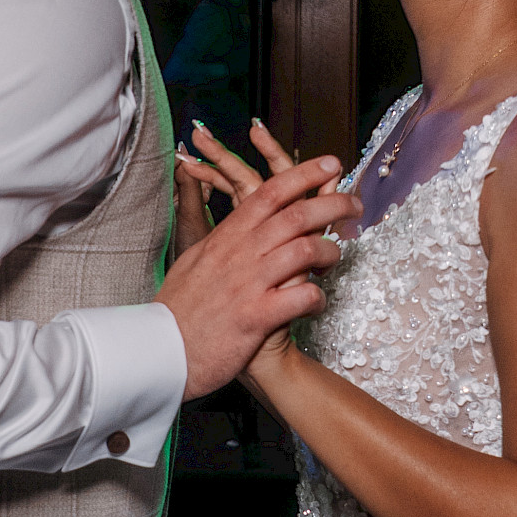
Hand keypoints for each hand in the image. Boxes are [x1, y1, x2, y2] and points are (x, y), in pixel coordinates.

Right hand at [157, 121, 358, 396]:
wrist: (160, 352)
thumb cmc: (179, 309)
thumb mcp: (193, 259)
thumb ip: (219, 237)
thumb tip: (235, 221)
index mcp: (227, 236)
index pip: (271, 193)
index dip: (305, 174)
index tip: (330, 165)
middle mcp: (240, 254)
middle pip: (297, 215)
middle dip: (334, 205)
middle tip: (356, 207)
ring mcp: (249, 284)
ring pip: (305, 250)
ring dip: (330, 252)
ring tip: (334, 260)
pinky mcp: (256, 317)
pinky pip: (302, 297)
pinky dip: (318, 298)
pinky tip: (316, 304)